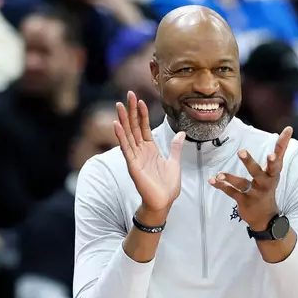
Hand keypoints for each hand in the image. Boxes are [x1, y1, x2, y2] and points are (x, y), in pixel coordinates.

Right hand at [114, 91, 184, 219]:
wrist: (164, 202)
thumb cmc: (167, 186)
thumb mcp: (174, 162)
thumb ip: (175, 147)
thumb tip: (181, 133)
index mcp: (150, 149)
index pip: (144, 127)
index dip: (142, 114)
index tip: (140, 100)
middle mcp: (141, 151)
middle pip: (134, 127)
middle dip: (131, 111)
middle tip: (128, 94)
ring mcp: (135, 158)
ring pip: (128, 135)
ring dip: (123, 120)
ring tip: (119, 105)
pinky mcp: (133, 166)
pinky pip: (126, 149)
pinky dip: (121, 137)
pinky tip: (116, 125)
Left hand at [209, 127, 292, 230]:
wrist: (265, 217)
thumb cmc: (268, 187)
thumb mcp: (275, 171)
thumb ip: (279, 150)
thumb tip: (288, 128)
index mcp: (272, 175)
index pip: (276, 162)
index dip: (277, 154)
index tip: (276, 147)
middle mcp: (264, 184)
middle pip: (257, 172)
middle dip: (249, 163)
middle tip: (241, 151)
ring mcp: (253, 193)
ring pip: (242, 184)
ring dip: (231, 178)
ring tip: (221, 174)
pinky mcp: (243, 201)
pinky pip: (231, 192)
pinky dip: (221, 186)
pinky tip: (212, 180)